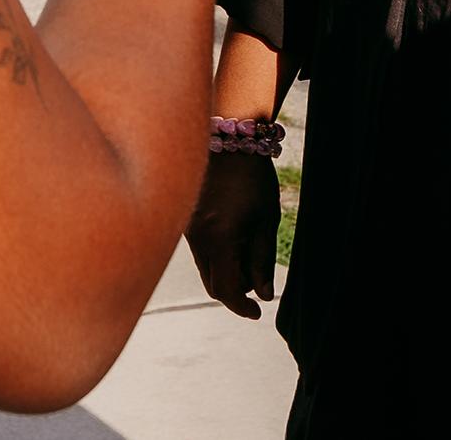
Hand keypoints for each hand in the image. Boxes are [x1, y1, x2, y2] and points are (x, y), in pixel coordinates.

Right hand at [185, 151, 280, 319]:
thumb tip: (265, 294)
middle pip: (213, 283)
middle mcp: (196, 239)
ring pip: (204, 268)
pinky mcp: (184, 220)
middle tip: (259, 281)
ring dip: (225, 271)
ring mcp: (186, 229)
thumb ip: (262, 260)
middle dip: (236, 290)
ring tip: (249, 249)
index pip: (227, 291)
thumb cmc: (252, 177)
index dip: (243, 307)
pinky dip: (215, 255)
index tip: (257, 313)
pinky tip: (234, 235)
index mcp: (219, 240)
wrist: (226, 138)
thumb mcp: (266, 219)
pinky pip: (198, 250)